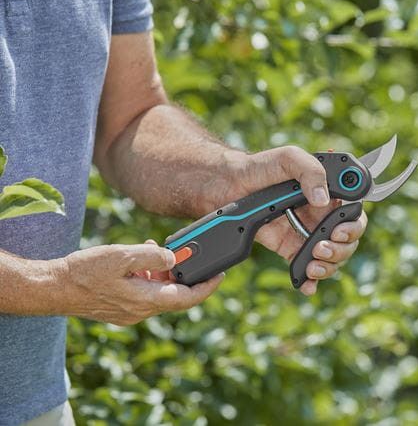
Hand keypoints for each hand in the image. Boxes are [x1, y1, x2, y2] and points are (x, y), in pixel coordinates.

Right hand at [53, 243, 222, 324]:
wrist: (53, 288)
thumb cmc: (84, 272)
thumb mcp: (121, 256)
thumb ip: (151, 257)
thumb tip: (172, 257)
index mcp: (145, 301)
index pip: (187, 298)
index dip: (207, 287)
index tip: (220, 275)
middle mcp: (140, 311)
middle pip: (174, 294)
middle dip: (182, 273)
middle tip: (186, 254)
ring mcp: (129, 312)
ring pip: (158, 292)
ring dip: (163, 272)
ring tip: (155, 250)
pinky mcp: (119, 308)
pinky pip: (143, 293)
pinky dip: (148, 276)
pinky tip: (139, 259)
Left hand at [203, 146, 367, 295]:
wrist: (224, 187)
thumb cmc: (256, 167)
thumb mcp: (286, 158)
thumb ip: (310, 172)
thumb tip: (323, 199)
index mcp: (326, 190)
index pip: (353, 210)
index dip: (353, 224)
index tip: (339, 230)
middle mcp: (321, 212)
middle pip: (348, 238)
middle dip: (342, 248)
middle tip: (322, 247)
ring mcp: (306, 231)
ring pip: (331, 256)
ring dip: (329, 265)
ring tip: (312, 265)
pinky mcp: (290, 247)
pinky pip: (306, 266)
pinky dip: (310, 280)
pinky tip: (306, 284)